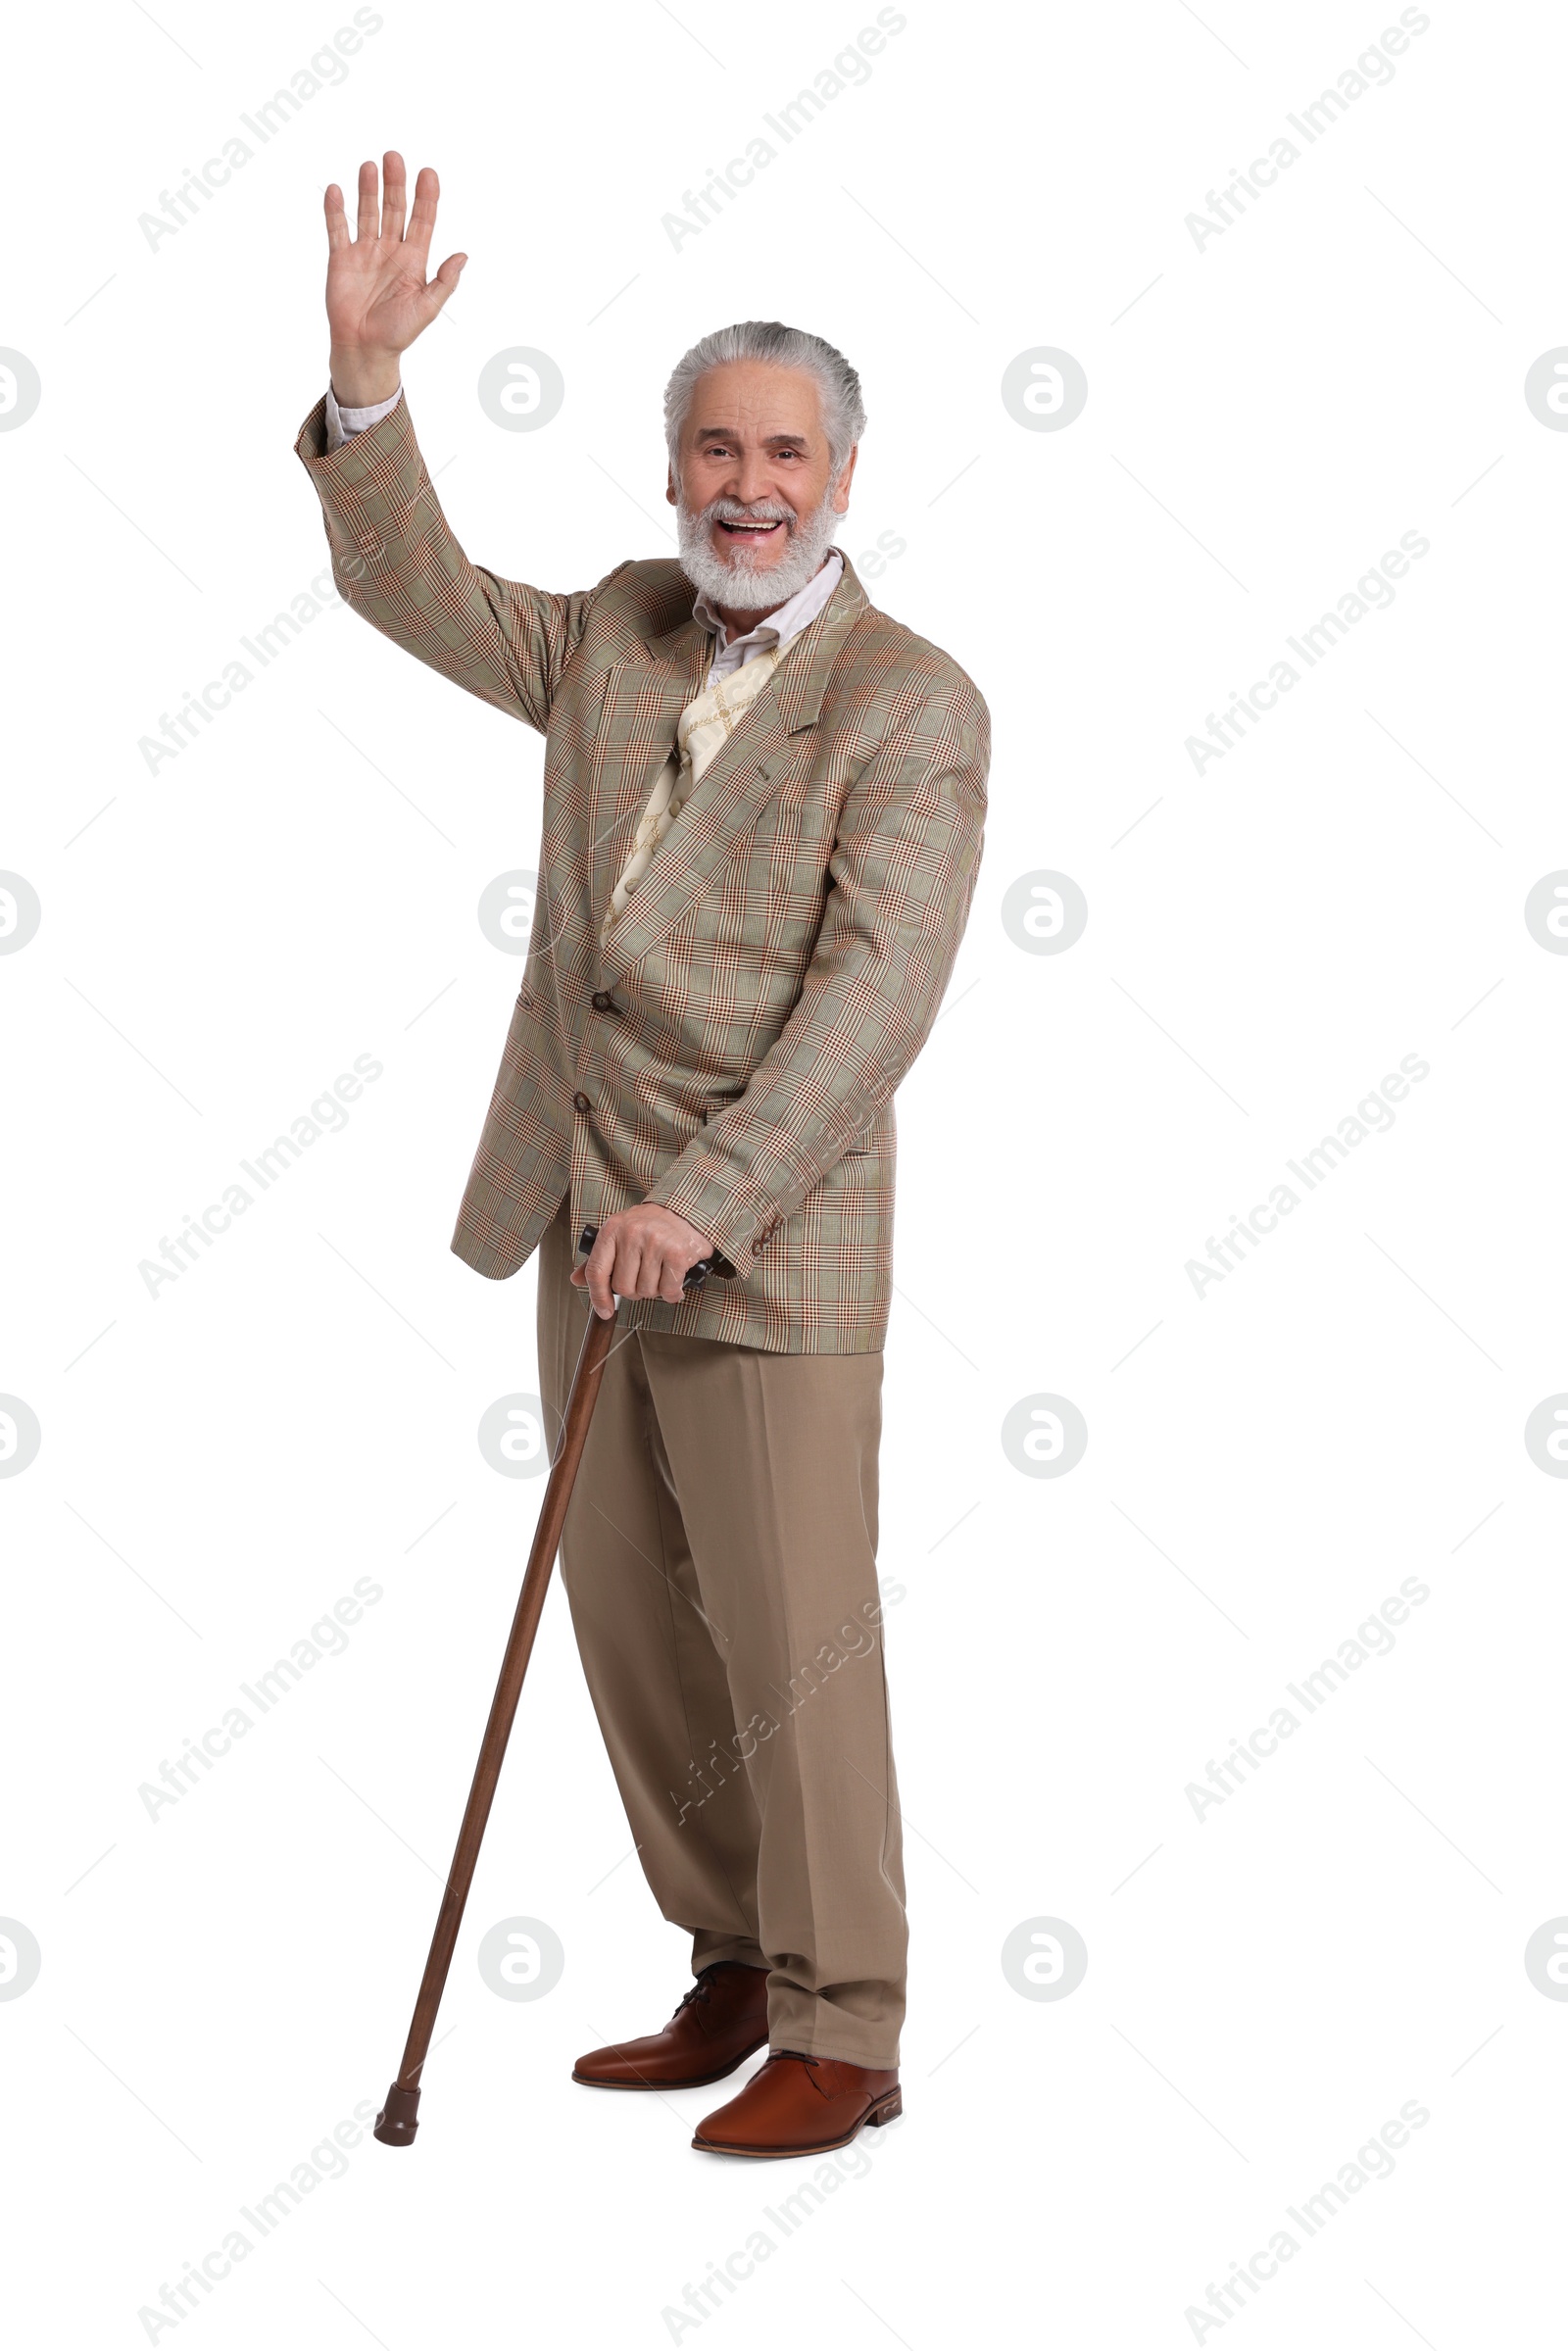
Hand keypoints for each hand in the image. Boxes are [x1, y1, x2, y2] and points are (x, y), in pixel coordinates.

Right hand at [323, 151, 465, 406]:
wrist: (365, 349)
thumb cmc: (399, 332)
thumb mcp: (428, 308)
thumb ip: (444, 281)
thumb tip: (463, 256)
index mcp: (414, 259)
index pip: (422, 220)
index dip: (426, 197)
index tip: (428, 173)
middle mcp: (390, 250)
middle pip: (394, 209)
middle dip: (395, 184)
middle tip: (394, 157)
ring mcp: (365, 252)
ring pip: (368, 212)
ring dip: (369, 190)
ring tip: (370, 166)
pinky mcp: (341, 259)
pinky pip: (337, 229)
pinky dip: (336, 211)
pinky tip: (337, 191)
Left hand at [570, 1206, 715, 1318]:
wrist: (683, 1211)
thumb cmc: (648, 1226)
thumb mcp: (618, 1235)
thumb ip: (598, 1259)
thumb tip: (577, 1279)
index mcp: (612, 1229)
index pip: (596, 1271)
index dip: (598, 1297)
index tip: (605, 1311)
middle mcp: (632, 1234)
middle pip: (623, 1287)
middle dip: (634, 1291)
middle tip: (643, 1277)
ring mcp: (656, 1242)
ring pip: (646, 1291)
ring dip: (654, 1290)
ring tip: (660, 1273)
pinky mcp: (677, 1253)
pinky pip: (669, 1290)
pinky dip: (672, 1293)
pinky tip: (673, 1280)